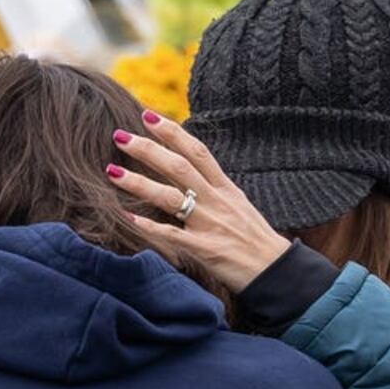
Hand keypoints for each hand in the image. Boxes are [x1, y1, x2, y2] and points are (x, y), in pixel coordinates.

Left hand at [110, 113, 292, 291]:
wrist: (278, 272)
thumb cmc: (256, 241)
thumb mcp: (239, 206)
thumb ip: (215, 191)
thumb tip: (190, 175)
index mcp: (226, 188)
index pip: (197, 152)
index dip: (173, 132)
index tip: (148, 116)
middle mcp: (217, 201)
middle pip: (179, 167)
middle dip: (148, 150)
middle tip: (119, 136)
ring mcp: (210, 225)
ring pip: (170, 197)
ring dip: (139, 183)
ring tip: (111, 172)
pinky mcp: (205, 250)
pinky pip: (172, 235)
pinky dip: (148, 226)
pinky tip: (126, 217)